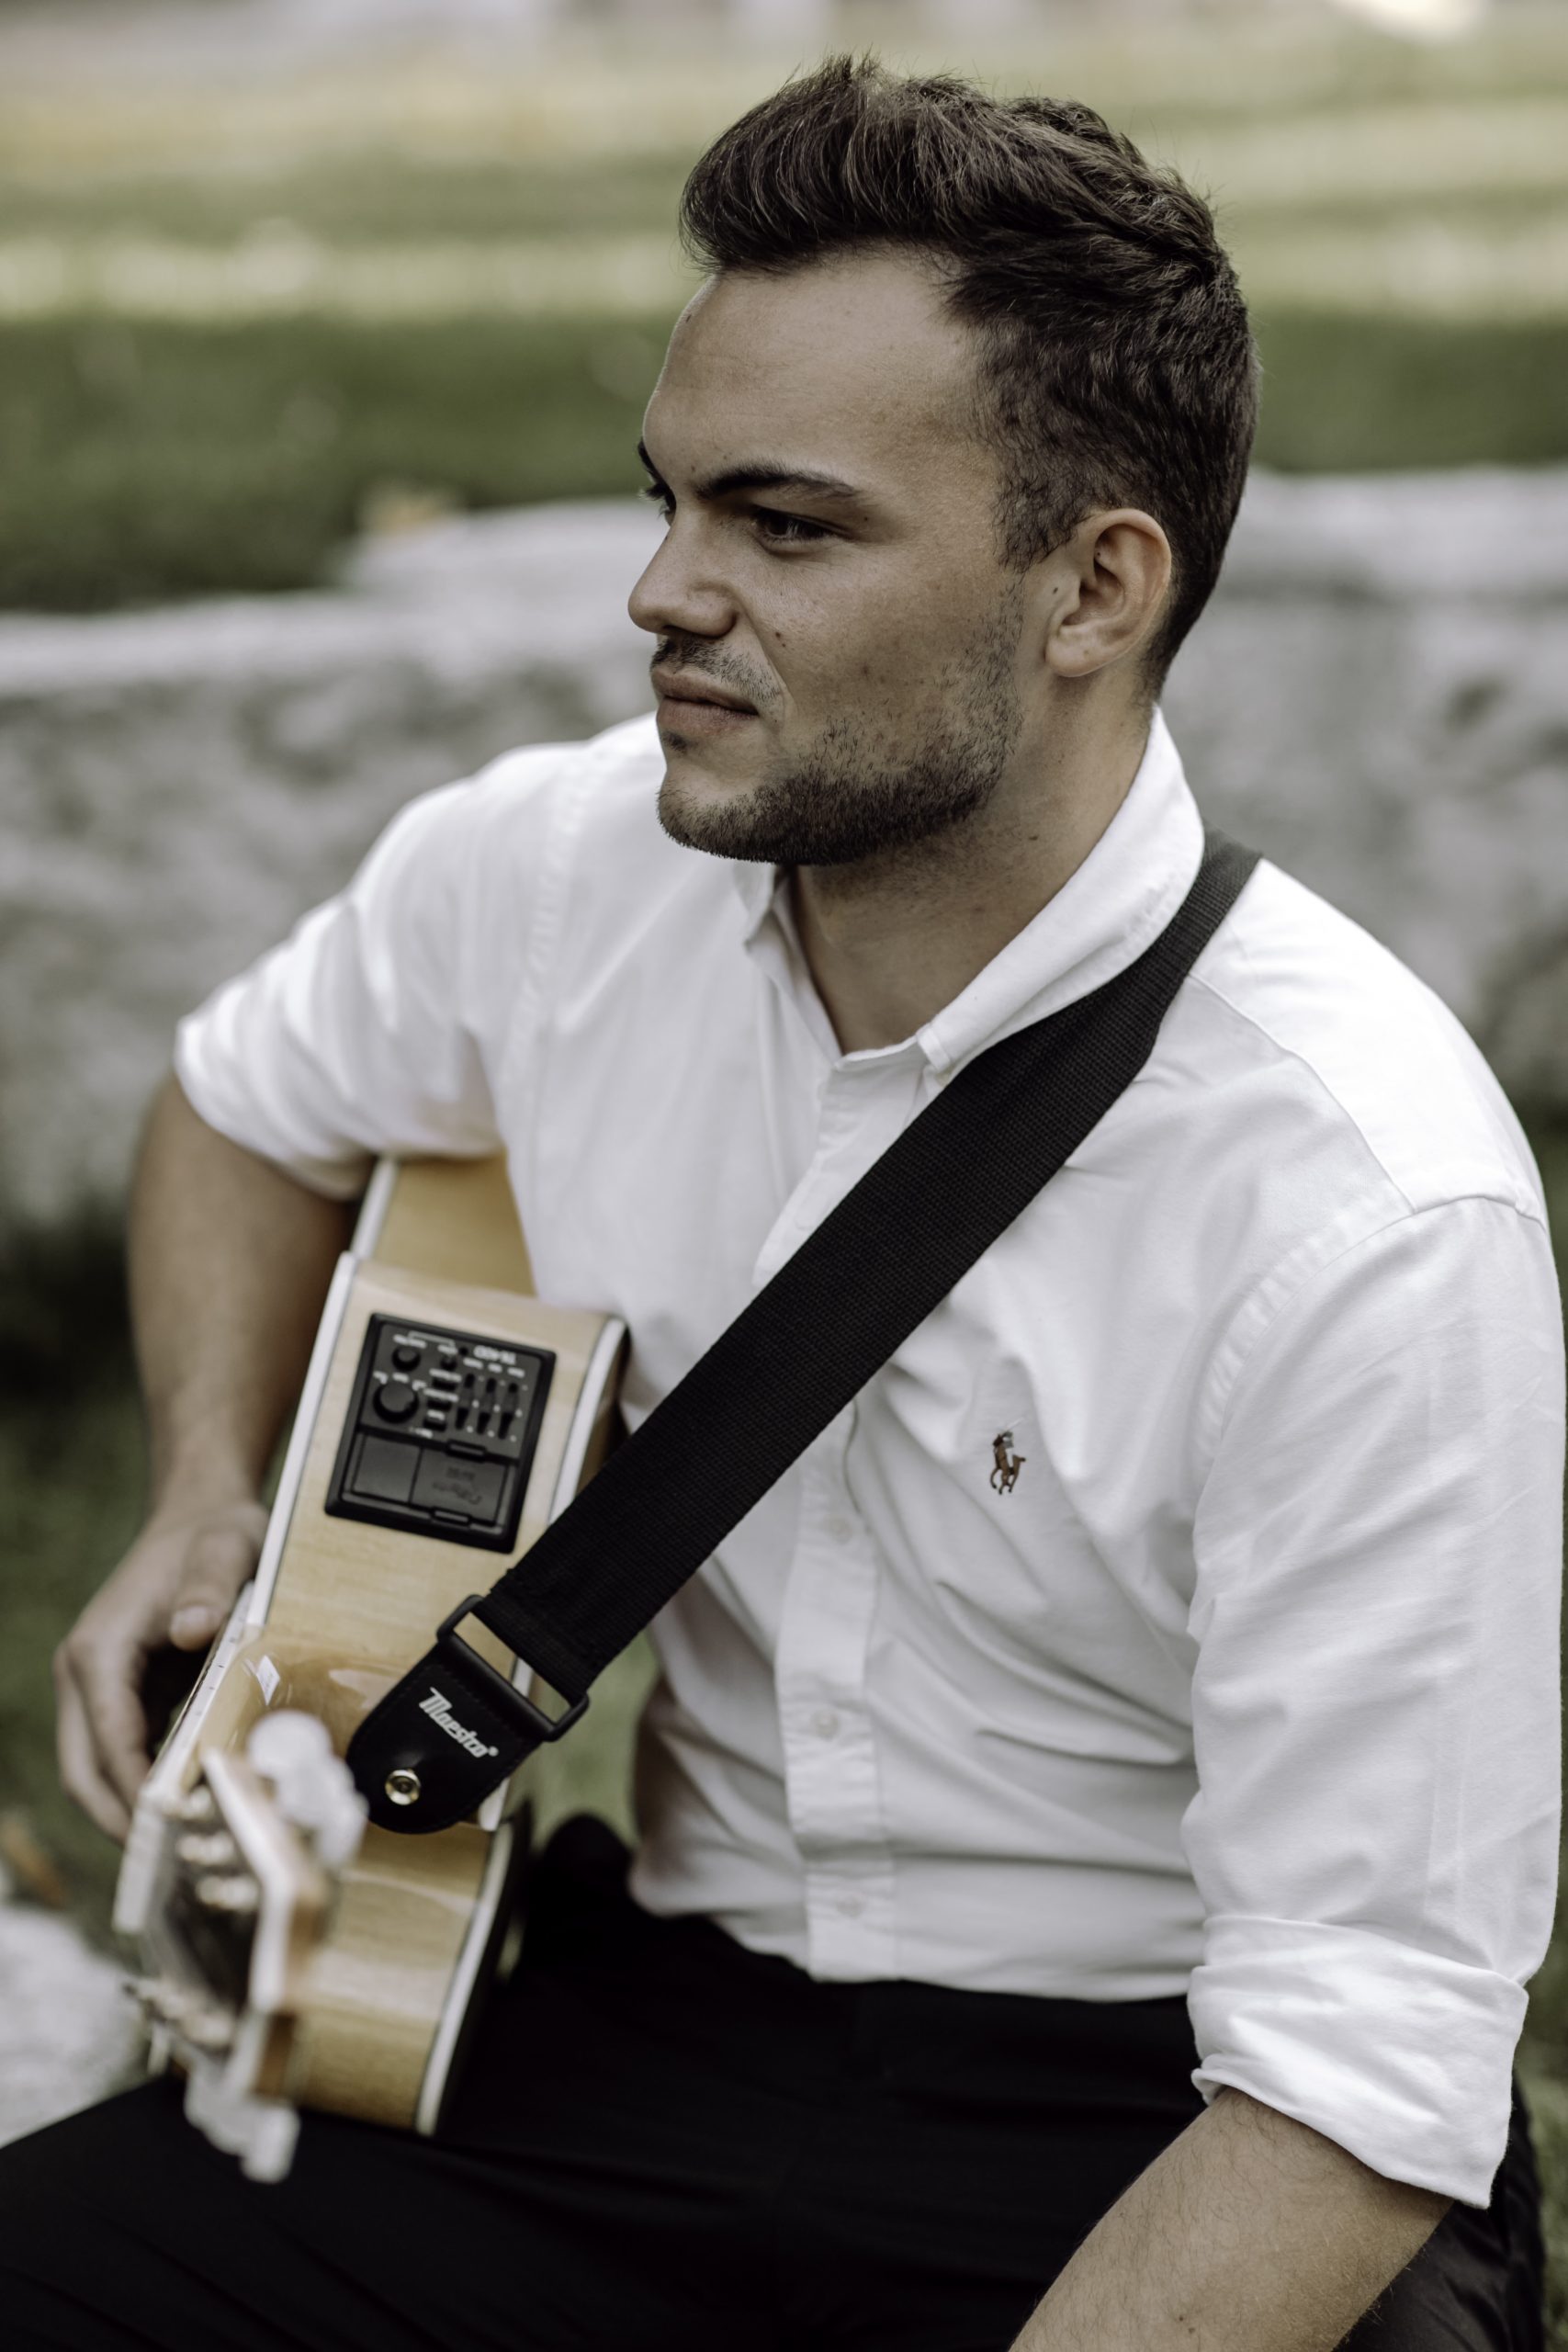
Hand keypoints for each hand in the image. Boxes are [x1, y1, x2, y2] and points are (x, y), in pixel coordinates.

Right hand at [54, 1494, 266, 1839]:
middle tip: (166, 1859)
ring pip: (95, 1769)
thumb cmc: (213, 1534)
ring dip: (127, 1810)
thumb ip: (211, 1585)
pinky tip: (187, 1809)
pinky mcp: (123, 1697)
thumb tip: (192, 1630)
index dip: (130, 1786)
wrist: (199, 1516)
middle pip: (83, 1768)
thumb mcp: (227, 1546)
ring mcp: (100, 1689)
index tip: (163, 1825)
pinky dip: (143, 1786)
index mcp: (101, 1648)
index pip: (107, 1736)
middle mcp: (87, 1674)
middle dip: (116, 1818)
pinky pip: (123, 1754)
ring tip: (179, 1847)